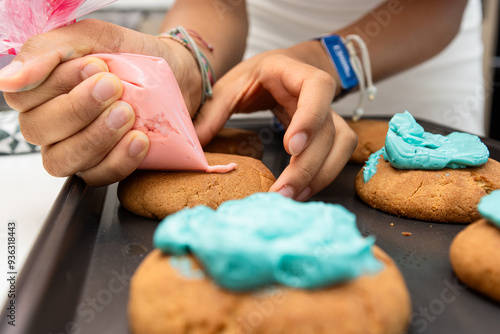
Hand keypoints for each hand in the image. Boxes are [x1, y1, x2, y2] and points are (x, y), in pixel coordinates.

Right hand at [0, 19, 201, 185]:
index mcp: (41, 91)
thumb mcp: (94, 37)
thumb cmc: (129, 55)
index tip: (97, 66)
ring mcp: (73, 150)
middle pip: (39, 129)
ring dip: (96, 137)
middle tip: (115, 87)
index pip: (24, 96)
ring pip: (62, 160)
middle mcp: (50, 124)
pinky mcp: (100, 168)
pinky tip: (139, 139)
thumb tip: (10, 78)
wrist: (173, 74)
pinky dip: (119, 160)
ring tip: (128, 113)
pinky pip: (98, 176)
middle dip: (79, 109)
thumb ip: (49, 50)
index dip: (58, 83)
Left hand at [195, 51, 356, 200]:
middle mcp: (318, 93)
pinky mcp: (329, 132)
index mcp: (293, 72)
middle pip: (329, 129)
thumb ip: (213, 112)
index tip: (291, 146)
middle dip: (307, 164)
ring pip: (340, 145)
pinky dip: (322, 176)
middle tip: (282, 191)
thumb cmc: (256, 76)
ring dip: (319, 175)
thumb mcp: (230, 86)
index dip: (310, 118)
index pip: (317, 88)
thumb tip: (193, 147)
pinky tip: (300, 191)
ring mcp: (328, 113)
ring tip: (291, 196)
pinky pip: (338, 155)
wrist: (278, 72)